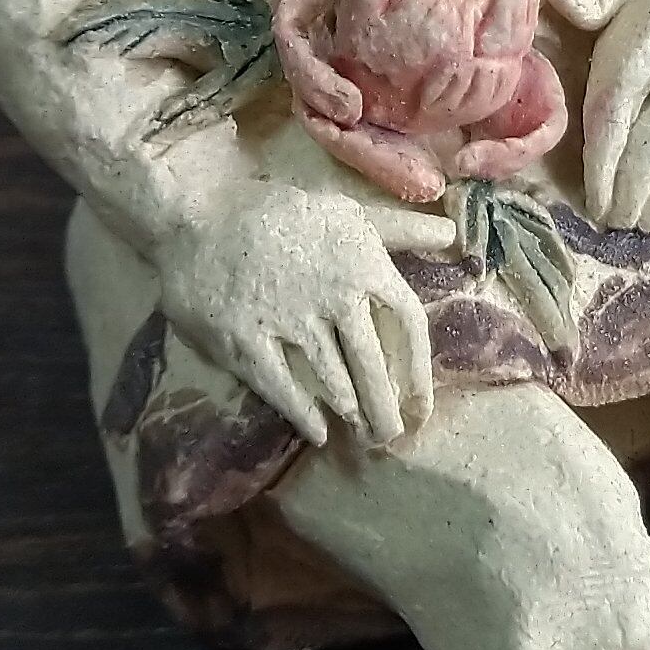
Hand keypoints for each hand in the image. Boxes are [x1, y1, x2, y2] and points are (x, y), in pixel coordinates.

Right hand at [156, 178, 435, 449]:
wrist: (198, 215)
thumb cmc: (281, 214)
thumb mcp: (346, 213)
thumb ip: (399, 230)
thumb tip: (451, 236)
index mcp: (364, 263)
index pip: (409, 324)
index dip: (420, 371)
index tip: (422, 406)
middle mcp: (334, 295)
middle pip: (373, 364)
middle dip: (385, 408)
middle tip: (391, 437)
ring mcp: (289, 319)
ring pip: (333, 380)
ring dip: (353, 414)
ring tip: (364, 437)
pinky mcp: (246, 338)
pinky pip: (281, 386)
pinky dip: (303, 414)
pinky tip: (318, 431)